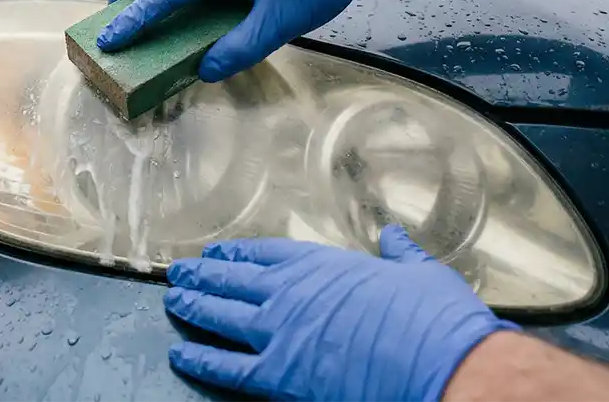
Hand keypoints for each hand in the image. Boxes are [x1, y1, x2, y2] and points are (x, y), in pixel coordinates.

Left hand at [164, 225, 518, 400]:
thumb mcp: (418, 272)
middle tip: (179, 274)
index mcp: (318, 266)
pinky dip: (200, 360)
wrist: (439, 362)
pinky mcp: (278, 374)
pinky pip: (227, 366)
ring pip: (220, 317)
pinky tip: (181, 355)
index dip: (235, 255)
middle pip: (231, 281)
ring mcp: (277, 333)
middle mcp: (288, 293)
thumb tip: (394, 237)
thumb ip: (398, 254)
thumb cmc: (433, 318)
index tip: (217, 255)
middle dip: (202, 277)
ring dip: (193, 309)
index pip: (263, 254)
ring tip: (173, 302)